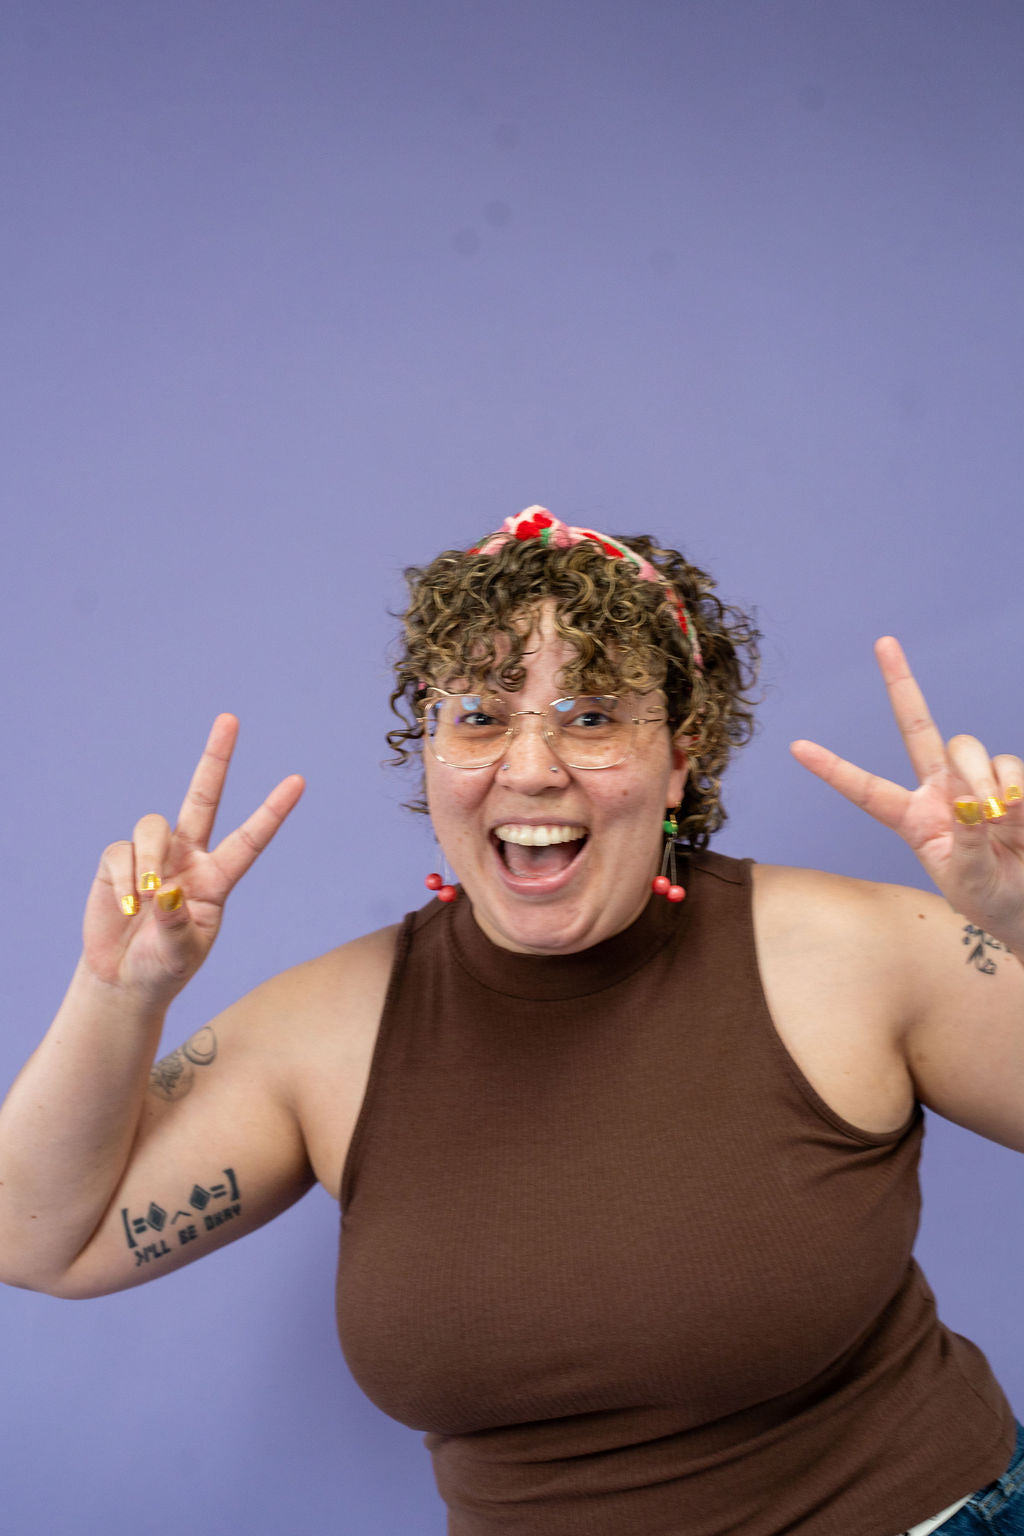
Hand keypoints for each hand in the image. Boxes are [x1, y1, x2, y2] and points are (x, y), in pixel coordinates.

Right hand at [82, 715, 304, 1002]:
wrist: (125, 979)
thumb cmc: (165, 966)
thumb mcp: (180, 954)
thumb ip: (176, 925)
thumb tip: (166, 889)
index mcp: (217, 879)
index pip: (250, 840)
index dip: (273, 811)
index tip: (298, 781)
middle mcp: (188, 858)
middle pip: (203, 798)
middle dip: (215, 759)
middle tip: (230, 719)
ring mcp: (153, 857)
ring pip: (153, 826)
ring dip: (149, 861)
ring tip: (146, 899)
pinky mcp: (117, 862)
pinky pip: (121, 853)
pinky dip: (125, 881)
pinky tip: (127, 908)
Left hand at [790, 637, 1023, 946]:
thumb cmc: (990, 897)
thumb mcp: (968, 880)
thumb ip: (967, 843)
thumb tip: (974, 802)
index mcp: (913, 819)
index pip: (867, 790)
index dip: (834, 769)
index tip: (797, 747)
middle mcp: (941, 792)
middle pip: (918, 727)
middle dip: (902, 683)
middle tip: (883, 642)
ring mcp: (976, 782)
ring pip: (968, 748)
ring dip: (980, 779)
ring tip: (996, 819)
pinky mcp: (1011, 782)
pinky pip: (1009, 766)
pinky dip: (1014, 789)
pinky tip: (1018, 816)